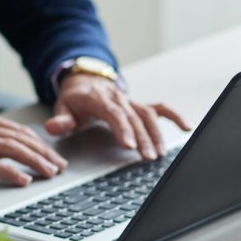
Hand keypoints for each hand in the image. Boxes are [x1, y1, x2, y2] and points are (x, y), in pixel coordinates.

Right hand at [0, 111, 66, 185]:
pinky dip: (11, 172)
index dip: (42, 145)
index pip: (20, 131)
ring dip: (34, 162)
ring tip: (49, 173)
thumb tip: (25, 151)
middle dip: (44, 153)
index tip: (56, 157)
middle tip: (59, 167)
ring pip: (11, 149)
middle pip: (20, 139)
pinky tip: (24, 180)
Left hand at [47, 74, 190, 160]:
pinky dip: (175, 117)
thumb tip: (54, 127)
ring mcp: (132, 101)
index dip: (122, 129)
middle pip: (134, 118)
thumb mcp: (63, 108)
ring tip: (159, 154)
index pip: (114, 113)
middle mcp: (119, 98)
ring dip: (156, 134)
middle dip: (143, 138)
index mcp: (99, 98)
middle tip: (147, 158)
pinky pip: (161, 109)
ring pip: (149, 116)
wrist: (86, 82)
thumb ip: (60, 119)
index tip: (129, 145)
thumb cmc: (76, 100)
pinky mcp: (140, 105)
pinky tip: (186, 127)